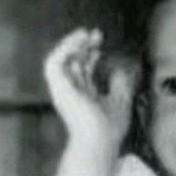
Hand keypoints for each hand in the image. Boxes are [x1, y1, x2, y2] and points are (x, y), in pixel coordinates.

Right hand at [44, 28, 135, 150]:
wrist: (100, 141)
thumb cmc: (110, 129)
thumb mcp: (120, 102)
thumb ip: (118, 85)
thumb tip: (118, 69)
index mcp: (84, 97)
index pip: (82, 70)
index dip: (90, 55)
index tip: (100, 45)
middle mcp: (71, 92)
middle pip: (72, 62)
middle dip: (83, 46)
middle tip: (96, 34)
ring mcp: (63, 90)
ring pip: (60, 60)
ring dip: (71, 44)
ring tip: (85, 34)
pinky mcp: (58, 88)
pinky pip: (54, 62)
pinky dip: (64, 49)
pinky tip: (79, 41)